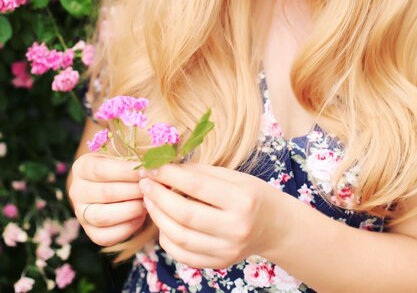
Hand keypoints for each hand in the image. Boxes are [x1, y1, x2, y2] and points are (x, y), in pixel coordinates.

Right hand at [69, 153, 146, 245]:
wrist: (111, 185)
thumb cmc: (121, 168)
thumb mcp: (121, 156)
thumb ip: (133, 159)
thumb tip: (154, 165)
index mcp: (82, 167)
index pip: (102, 170)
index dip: (126, 171)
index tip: (146, 171)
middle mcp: (76, 191)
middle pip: (105, 193)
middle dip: (133, 191)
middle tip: (152, 188)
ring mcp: (80, 213)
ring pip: (103, 217)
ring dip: (130, 210)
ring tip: (147, 203)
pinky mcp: (90, 232)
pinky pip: (106, 236)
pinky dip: (126, 228)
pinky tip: (140, 217)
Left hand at [138, 163, 283, 268]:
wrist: (274, 226)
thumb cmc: (251, 193)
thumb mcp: (233, 176)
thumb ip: (200, 173)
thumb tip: (165, 166)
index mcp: (242, 199)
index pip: (196, 185)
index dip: (169, 175)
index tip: (151, 166)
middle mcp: (236, 228)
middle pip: (185, 214)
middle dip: (158, 196)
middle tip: (144, 183)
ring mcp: (227, 250)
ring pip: (180, 237)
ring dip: (158, 217)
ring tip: (149, 200)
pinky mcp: (219, 264)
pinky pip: (183, 255)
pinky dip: (167, 238)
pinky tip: (163, 222)